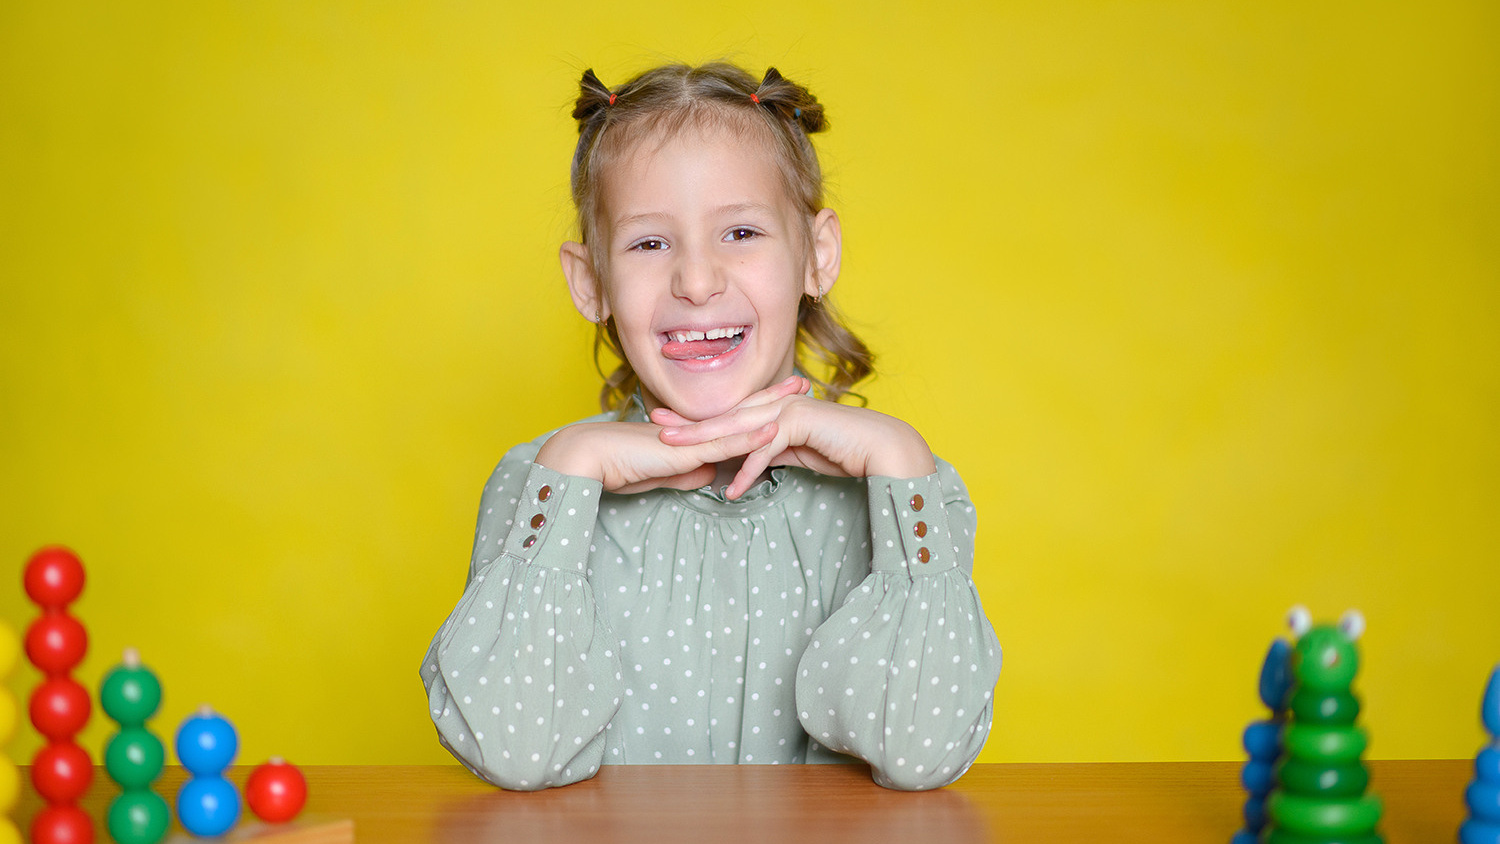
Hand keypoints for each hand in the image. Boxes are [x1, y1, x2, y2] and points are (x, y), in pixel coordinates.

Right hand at [533, 377, 807, 494]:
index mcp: (691, 431)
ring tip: (800, 396)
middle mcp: (694, 427)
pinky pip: (721, 443)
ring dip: (771, 408)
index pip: (732, 415)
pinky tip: (771, 431)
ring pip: (738, 420)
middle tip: (805, 382)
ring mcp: (690, 436)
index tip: (785, 396)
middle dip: (775, 396)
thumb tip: (712, 475)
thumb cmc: (620, 466)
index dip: (759, 405)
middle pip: (742, 408)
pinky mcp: (683, 450)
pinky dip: (747, 438)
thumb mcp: (664, 472)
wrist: (590, 459)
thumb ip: (688, 472)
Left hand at [652, 376, 936, 499]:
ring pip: (739, 429)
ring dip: (708, 443)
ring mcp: (788, 412)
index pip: (728, 414)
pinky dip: (749, 471)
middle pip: (725, 416)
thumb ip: (775, 452)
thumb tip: (753, 463)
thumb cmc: (841, 450)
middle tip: (656, 427)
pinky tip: (733, 491)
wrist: (878, 446)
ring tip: (678, 454)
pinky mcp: (801, 425)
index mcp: (774, 408)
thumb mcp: (799, 452)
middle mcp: (777, 405)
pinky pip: (767, 451)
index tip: (667, 425)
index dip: (697, 420)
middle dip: (690, 423)